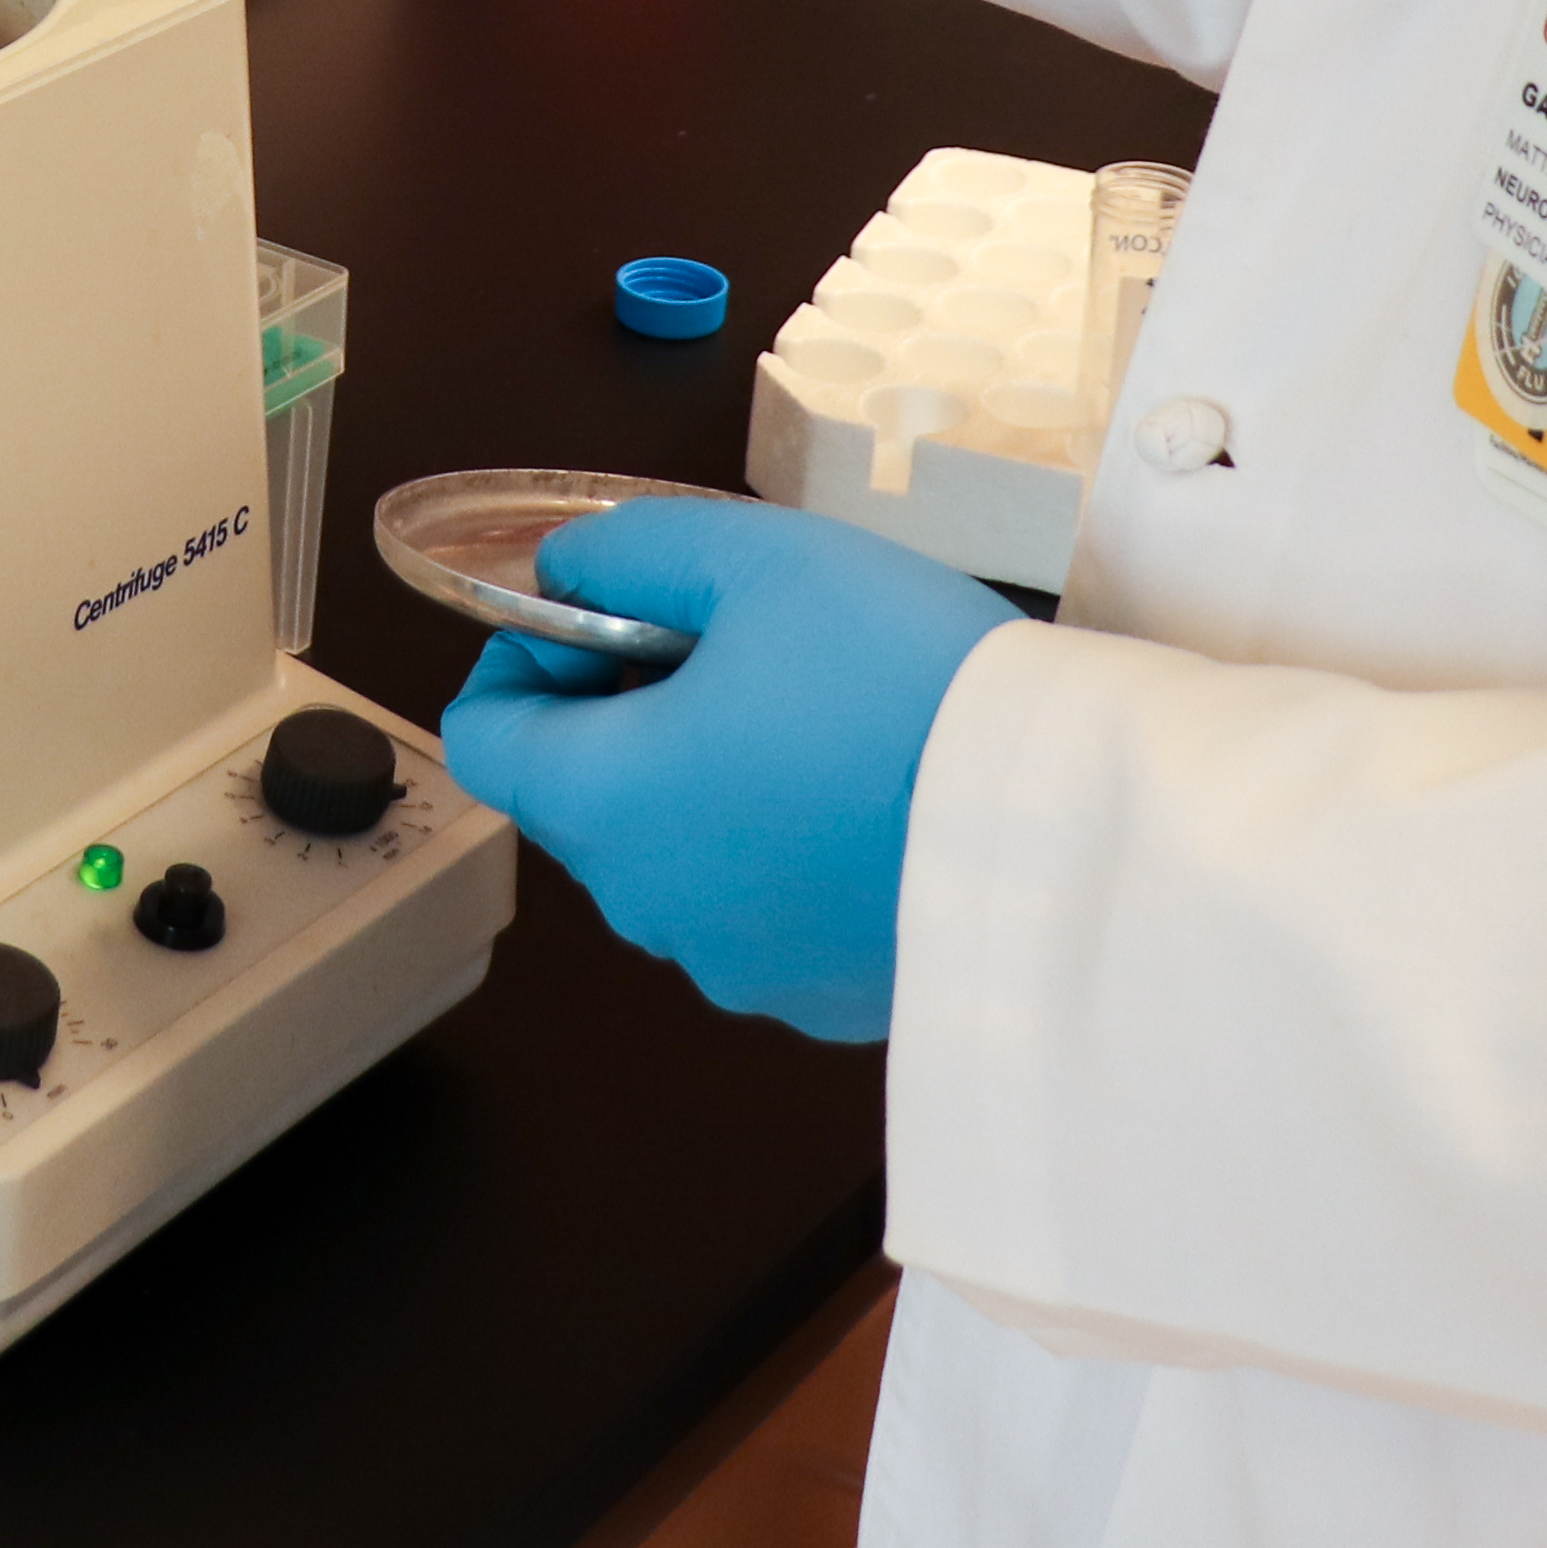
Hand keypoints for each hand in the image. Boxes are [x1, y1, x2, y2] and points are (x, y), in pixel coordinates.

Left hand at [440, 496, 1015, 1042]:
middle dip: (623, 711)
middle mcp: (648, 903)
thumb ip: (629, 550)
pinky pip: (755, 906)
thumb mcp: (755, 556)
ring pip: (669, 852)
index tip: (608, 617)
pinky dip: (775, 848)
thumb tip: (568, 573)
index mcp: (606, 800)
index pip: (484, 738)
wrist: (1062, 826)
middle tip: (730, 644)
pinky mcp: (815, 996)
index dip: (522, 660)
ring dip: (701, 781)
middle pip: (576, 796)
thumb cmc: (902, 682)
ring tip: (810, 712)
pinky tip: (861, 793)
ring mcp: (733, 964)